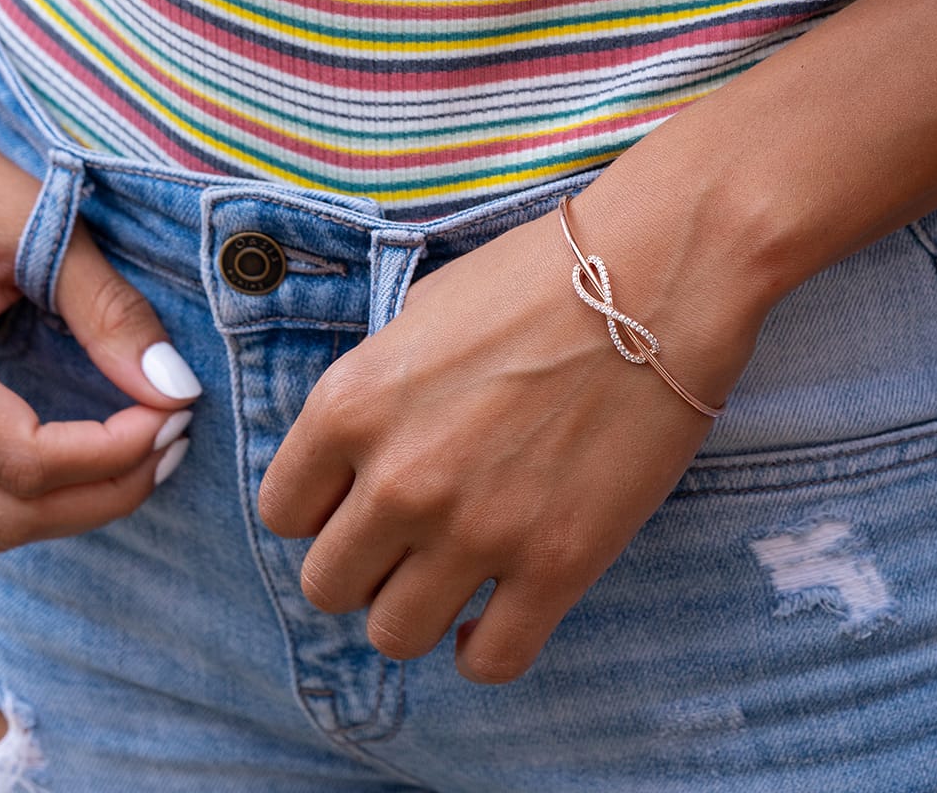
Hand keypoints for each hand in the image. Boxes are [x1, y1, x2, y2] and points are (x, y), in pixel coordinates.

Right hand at [0, 87, 200, 551]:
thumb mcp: (36, 225)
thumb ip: (108, 309)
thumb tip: (176, 387)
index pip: (25, 460)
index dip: (116, 454)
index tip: (178, 411)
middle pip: (5, 513)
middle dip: (105, 492)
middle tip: (175, 438)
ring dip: (76, 499)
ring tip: (148, 444)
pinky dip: (42, 484)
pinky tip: (98, 442)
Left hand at [259, 192, 764, 683]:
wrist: (654, 277)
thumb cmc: (537, 276)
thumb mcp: (423, 312)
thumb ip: (379, 388)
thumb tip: (368, 441)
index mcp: (352, 405)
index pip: (282, 512)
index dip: (318, 511)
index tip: (353, 503)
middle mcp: (399, 479)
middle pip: (328, 584)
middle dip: (362, 566)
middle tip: (405, 540)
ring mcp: (476, 530)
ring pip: (395, 634)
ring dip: (413, 611)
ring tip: (448, 577)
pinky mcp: (556, 565)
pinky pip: (490, 660)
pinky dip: (480, 650)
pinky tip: (492, 618)